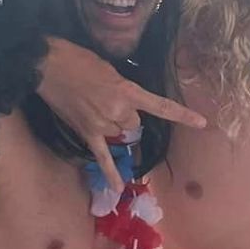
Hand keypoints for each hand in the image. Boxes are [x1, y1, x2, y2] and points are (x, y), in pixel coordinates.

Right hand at [36, 38, 208, 190]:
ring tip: (93, 107)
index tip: (201, 122)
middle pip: (134, 124)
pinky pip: (101, 156)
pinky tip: (118, 188)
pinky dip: (110, 172)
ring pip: (119, 135)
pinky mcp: (86, 132)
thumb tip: (126, 104)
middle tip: (107, 99)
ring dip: (113, 127)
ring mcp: (101, 124)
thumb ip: (124, 89)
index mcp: (127, 91)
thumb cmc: (79, 60)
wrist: (48, 65)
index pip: (160, 105)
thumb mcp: (110, 69)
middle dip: (126, 116)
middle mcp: (117, 111)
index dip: (181, 114)